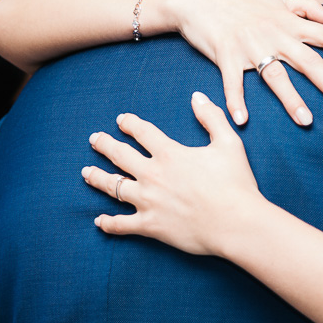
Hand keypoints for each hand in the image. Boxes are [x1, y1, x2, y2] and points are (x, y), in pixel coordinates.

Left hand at [83, 92, 264, 257]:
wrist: (236, 223)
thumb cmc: (235, 184)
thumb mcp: (228, 143)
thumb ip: (212, 117)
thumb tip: (197, 96)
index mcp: (170, 154)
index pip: (141, 132)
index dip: (129, 124)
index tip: (121, 120)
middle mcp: (153, 175)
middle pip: (119, 155)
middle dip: (104, 144)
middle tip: (94, 139)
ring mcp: (148, 201)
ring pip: (113, 187)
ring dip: (97, 177)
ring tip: (86, 172)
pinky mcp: (150, 226)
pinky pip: (121, 224)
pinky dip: (108, 222)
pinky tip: (99, 220)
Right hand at [164, 0, 322, 125]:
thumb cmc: (241, 1)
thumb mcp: (278, 0)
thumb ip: (310, 9)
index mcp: (288, 22)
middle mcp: (274, 34)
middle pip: (308, 61)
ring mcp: (250, 46)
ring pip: (275, 75)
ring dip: (291, 99)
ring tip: (307, 121)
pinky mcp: (226, 55)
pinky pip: (233, 81)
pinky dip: (236, 100)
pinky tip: (242, 120)